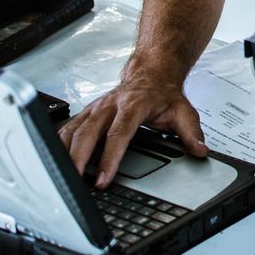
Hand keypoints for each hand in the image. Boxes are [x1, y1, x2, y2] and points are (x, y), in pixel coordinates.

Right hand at [58, 64, 206, 187]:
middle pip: (88, 132)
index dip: (109, 157)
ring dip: (64, 153)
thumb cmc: (164, 94)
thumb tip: (200, 150)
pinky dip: (58, 145)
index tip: (103, 179)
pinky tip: (53, 161)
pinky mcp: (86, 113)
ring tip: (60, 177)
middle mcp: (110, 105)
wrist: (151, 72)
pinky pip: (67, 129)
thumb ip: (191, 132)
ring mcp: (95, 108)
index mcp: (133, 105)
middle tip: (75, 182)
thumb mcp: (183, 111)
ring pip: (73, 130)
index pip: (119, 134)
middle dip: (78, 158)